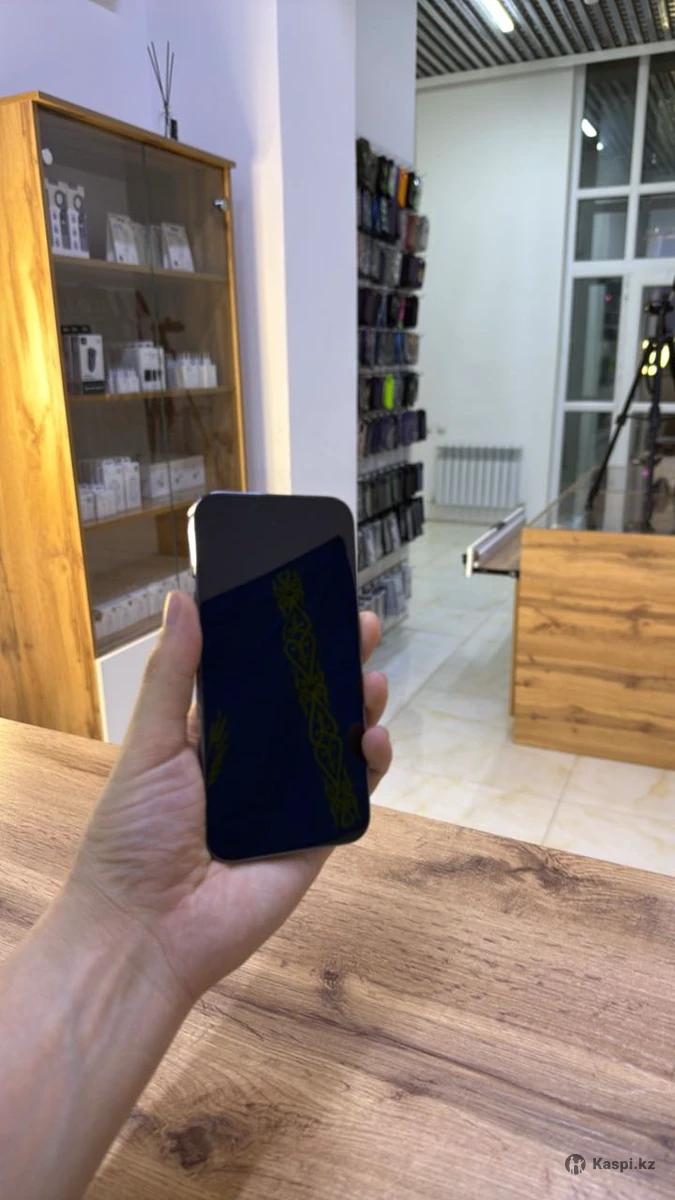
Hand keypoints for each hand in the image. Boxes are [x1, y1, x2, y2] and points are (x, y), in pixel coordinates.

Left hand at [70, 591, 390, 1004]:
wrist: (146, 932)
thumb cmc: (133, 835)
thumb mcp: (150, 744)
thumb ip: (174, 675)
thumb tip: (182, 599)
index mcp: (212, 739)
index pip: (259, 680)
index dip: (288, 643)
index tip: (313, 603)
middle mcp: (255, 767)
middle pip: (307, 706)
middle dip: (336, 665)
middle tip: (361, 626)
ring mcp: (290, 803)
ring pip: (337, 745)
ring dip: (360, 707)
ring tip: (372, 677)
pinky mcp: (317, 839)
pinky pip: (352, 796)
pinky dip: (370, 765)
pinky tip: (374, 737)